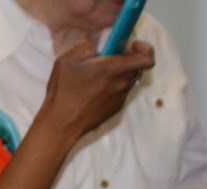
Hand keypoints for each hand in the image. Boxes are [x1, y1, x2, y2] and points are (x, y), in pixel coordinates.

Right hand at [39, 41, 154, 141]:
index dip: (145, 48)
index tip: (132, 45)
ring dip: (119, 73)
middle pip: (137, 66)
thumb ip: (85, 47)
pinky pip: (121, 91)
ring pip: (128, 78)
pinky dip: (113, 87)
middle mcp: (121, 83)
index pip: (147, 57)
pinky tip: (94, 91)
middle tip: (109, 59)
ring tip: (97, 77)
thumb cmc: (62, 94)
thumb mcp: (66, 61)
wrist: (60, 125)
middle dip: (127, 58)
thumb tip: (96, 46)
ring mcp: (120, 97)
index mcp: (112, 69)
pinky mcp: (116, 108)